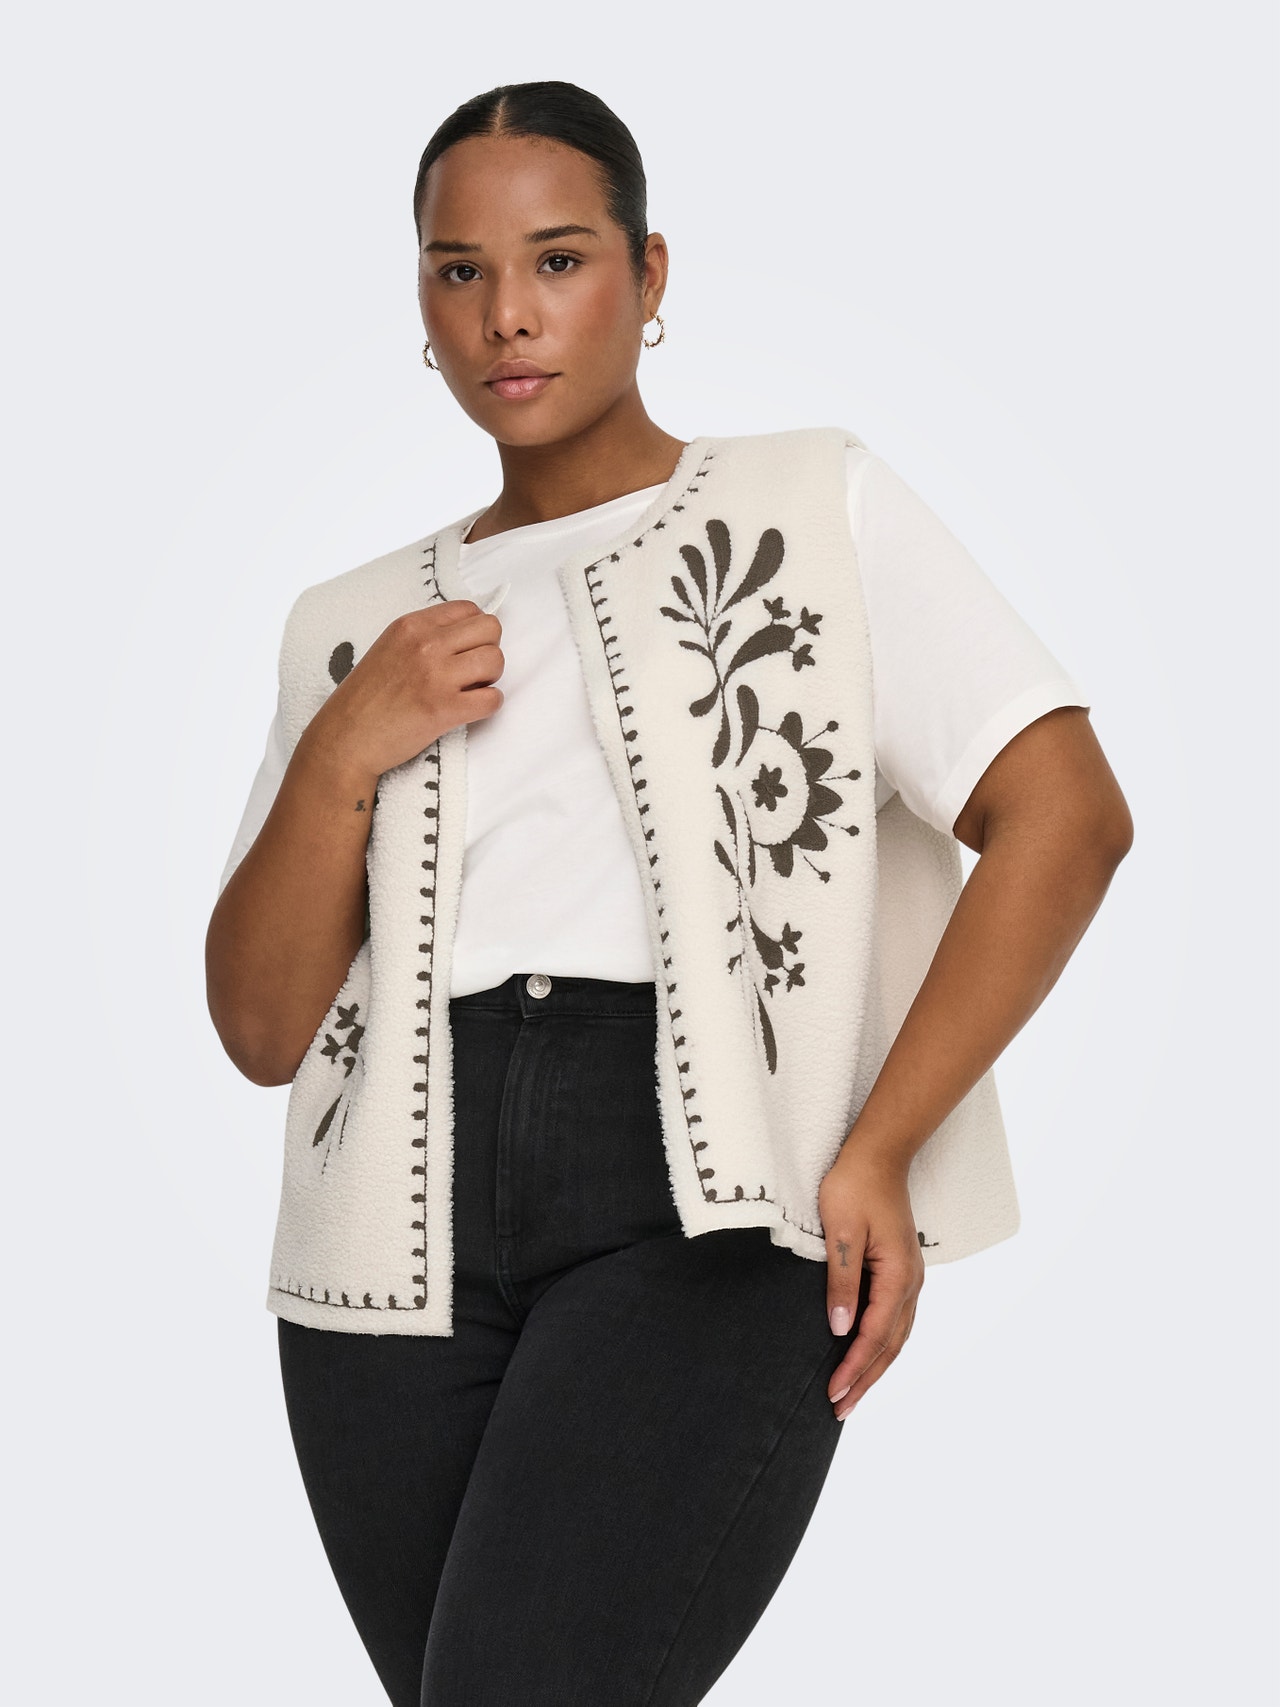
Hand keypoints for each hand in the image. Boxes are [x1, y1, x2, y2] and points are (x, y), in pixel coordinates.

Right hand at [311, 600, 504, 778]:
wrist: (346, 737)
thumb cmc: (367, 697)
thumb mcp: (389, 647)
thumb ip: (425, 636)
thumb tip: (465, 635)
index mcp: (411, 625)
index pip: (469, 609)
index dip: (475, 630)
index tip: (466, 649)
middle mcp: (425, 644)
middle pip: (491, 629)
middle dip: (488, 650)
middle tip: (471, 671)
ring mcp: (436, 676)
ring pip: (496, 661)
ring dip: (490, 678)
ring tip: (469, 690)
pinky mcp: (444, 709)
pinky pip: (493, 699)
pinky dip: (488, 705)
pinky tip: (470, 709)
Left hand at [817, 1142, 924, 1421]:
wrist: (879, 1155)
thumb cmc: (855, 1186)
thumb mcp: (840, 1233)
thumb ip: (842, 1282)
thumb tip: (840, 1329)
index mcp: (898, 1276)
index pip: (874, 1335)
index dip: (853, 1368)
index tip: (833, 1393)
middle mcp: (911, 1283)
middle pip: (890, 1345)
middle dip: (866, 1380)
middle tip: (840, 1409)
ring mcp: (910, 1277)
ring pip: (896, 1336)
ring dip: (876, 1367)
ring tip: (853, 1393)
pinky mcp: (902, 1270)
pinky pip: (895, 1319)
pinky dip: (883, 1344)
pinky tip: (869, 1354)